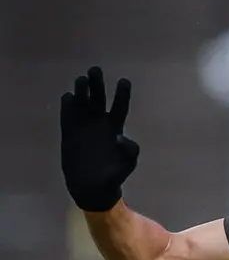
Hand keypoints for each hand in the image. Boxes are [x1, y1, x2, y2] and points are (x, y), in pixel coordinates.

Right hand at [60, 66, 139, 210]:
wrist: (92, 188)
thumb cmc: (112, 176)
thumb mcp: (126, 166)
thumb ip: (129, 152)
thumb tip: (122, 137)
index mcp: (116, 127)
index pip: (120, 106)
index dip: (122, 93)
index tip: (123, 81)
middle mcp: (99, 121)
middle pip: (99, 97)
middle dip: (97, 83)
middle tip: (95, 70)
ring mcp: (83, 125)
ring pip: (82, 101)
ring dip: (82, 90)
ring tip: (81, 81)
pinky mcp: (68, 131)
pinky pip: (67, 114)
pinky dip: (68, 105)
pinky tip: (69, 98)